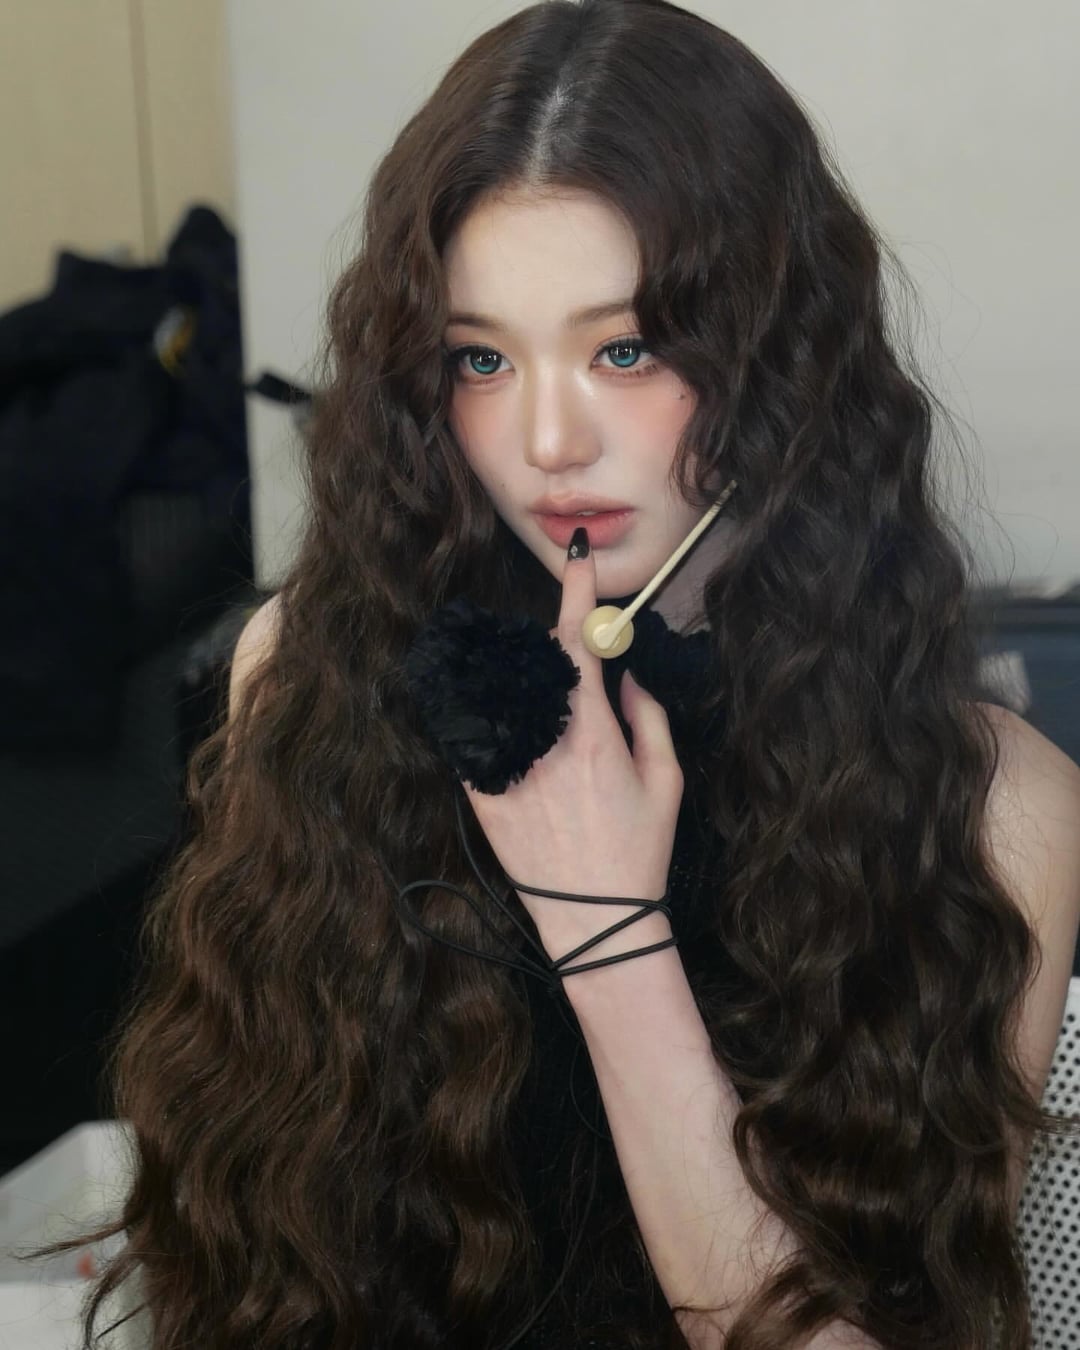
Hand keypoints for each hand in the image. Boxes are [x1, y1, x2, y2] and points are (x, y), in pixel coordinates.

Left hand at [459, 534, 684, 970]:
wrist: (593, 920)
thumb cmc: (638, 851)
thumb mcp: (666, 779)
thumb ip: (648, 715)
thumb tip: (627, 673)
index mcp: (592, 735)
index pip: (577, 642)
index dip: (575, 592)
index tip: (576, 560)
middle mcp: (542, 744)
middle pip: (535, 662)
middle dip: (555, 651)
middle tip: (577, 671)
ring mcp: (505, 768)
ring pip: (502, 694)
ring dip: (527, 687)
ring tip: (556, 728)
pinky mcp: (479, 794)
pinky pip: (480, 735)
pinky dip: (499, 723)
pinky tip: (524, 744)